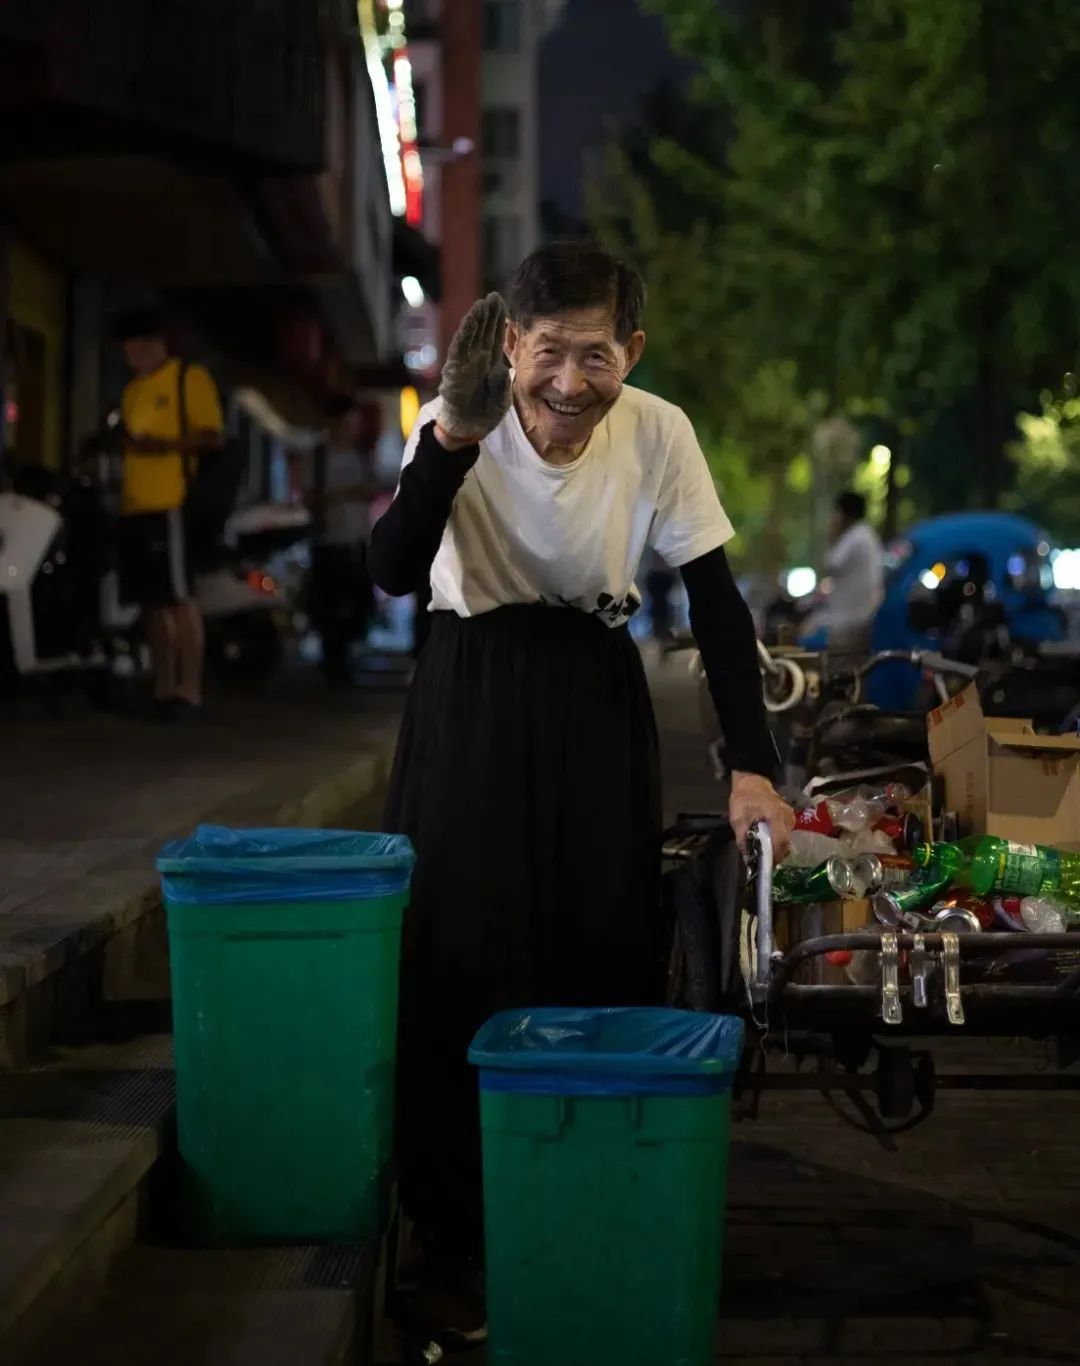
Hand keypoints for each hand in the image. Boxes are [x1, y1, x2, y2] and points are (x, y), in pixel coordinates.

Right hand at [436, 293, 511, 443]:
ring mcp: (465, 365)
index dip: (498, 321)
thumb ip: (502, 384)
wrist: (468, 430)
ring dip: (475, 321)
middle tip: (494, 296)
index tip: (503, 304)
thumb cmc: (485, 414)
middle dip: (488, 315)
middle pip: (483, 332)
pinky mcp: (455, 373)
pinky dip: (463, 337)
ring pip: (471, 338)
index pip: (495, 338)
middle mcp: (477, 360)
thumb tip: (501, 369)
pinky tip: (468, 323)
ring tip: (482, 304)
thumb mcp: (502, 399)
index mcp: (490, 364)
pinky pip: (458, 351)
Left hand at [729, 772, 794, 862]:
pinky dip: (778, 840)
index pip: (780, 840)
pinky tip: (768, 843)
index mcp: (775, 815)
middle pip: (786, 842)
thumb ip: (743, 839)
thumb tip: (747, 858)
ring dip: (777, 848)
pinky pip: (786, 833)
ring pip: (787, 839)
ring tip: (765, 854)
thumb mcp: (738, 818)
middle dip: (776, 855)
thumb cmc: (744, 798)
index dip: (775, 856)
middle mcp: (787, 817)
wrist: (752, 780)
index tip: (767, 866)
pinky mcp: (789, 817)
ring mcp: (790, 816)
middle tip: (764, 863)